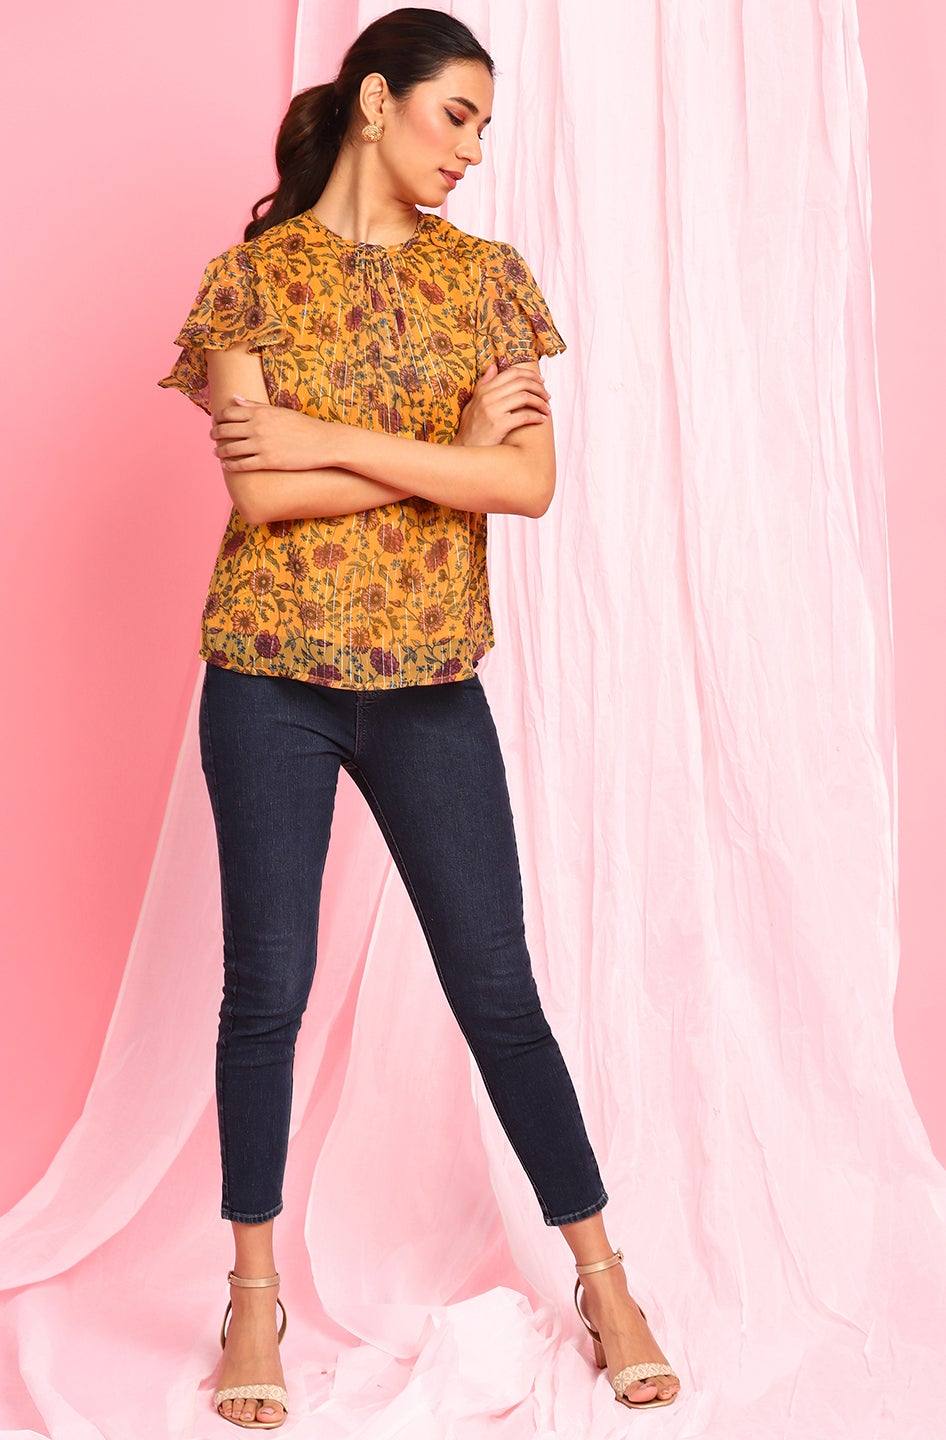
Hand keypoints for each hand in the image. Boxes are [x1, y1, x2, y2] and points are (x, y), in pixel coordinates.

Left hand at [210, 395, 334, 471]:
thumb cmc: (302, 425)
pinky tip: (226, 466)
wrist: (322, 442)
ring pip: (230, 449)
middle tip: (213, 437)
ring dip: (220, 451)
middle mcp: (257, 428)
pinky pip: (241, 465)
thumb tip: (235, 398)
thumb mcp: (278, 411)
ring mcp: (261, 446)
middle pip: (225, 430)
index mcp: (259, 413)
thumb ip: (254, 405)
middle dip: (215, 434)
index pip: (228, 413)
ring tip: (217, 452)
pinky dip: (230, 465)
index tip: (215, 422)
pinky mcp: (267, 462)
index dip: (218, 418)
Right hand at [454, 360, 551, 446]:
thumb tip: (494, 366)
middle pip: (521, 383)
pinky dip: (536, 416)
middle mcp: (487, 397)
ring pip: (525, 397)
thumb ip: (483, 385)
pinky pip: (524, 416)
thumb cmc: (471, 429)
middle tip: (547, 396)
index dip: (530, 375)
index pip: (512, 373)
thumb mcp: (473, 403)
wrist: (465, 451)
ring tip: (547, 409)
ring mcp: (492, 411)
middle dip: (539, 388)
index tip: (540, 382)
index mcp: (484, 390)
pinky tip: (542, 420)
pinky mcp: (498, 425)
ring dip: (540, 402)